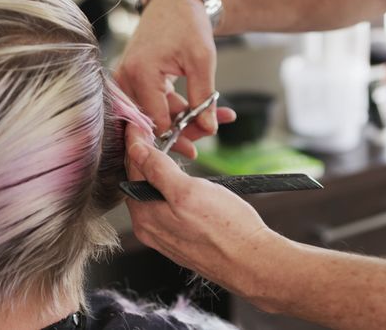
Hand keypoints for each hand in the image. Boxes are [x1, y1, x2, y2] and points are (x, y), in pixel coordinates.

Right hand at [115, 0, 234, 158]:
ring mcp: (128, 79)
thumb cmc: (186, 22)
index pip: (155, 121)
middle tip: (210, 130)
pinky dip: (179, 107)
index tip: (195, 150)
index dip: (177, 137)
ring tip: (218, 116)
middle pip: (155, 120)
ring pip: (157, 113)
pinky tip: (203, 109)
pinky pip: (156, 102)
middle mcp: (127, 78)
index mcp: (140, 73)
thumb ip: (204, 98)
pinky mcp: (135, 79)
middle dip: (185, 128)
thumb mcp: (202, 61)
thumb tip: (209, 128)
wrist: (175, 1)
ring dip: (185, 118)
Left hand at [124, 123, 278, 292]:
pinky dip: (174, 186)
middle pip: (141, 180)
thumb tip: (136, 150)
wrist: (253, 262)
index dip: (137, 142)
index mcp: (144, 215)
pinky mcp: (181, 236)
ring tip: (176, 149)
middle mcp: (149, 226)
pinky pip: (169, 205)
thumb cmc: (227, 230)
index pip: (132, 169)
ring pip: (157, 191)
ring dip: (164, 169)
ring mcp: (165, 233)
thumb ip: (158, 170)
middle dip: (150, 154)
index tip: (140, 122)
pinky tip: (186, 179)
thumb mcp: (188, 192)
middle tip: (161, 130)